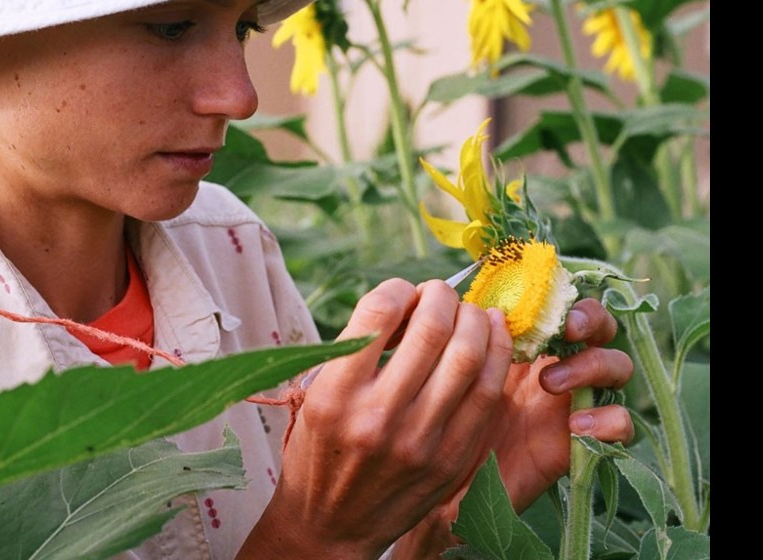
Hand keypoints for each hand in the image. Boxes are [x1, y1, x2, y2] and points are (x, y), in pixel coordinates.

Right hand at [239, 278, 516, 558]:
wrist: (331, 524)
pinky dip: (496, 355)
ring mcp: (421, 441)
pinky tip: (493, 336)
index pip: (379, 312)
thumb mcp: (316, 393)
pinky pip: (486, 394)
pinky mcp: (451, 459)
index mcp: (336, 394)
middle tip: (439, 294)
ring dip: (474, 320)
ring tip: (467, 312)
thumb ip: (357, 348)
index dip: (397, 288)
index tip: (402, 292)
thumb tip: (407, 302)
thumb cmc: (319, 450)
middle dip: (441, 297)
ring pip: (468, 357)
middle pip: (431, 329)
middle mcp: (378, 417)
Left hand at [393, 297, 634, 556]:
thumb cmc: (432, 421)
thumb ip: (453, 337)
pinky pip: (619, 424)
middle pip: (598, 323)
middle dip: (589, 317)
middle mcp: (552, 363)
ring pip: (615, 365)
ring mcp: (571, 399)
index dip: (555, 291)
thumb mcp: (438, 375)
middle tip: (566, 329)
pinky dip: (609, 421)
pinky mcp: (580, 439)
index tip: (540, 301)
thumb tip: (458, 297)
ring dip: (592, 365)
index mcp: (520, 341)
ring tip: (549, 382)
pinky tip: (577, 427)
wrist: (435, 486)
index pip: (558, 300)